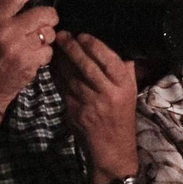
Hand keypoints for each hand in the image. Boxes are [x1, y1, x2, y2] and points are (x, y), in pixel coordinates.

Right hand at [0, 0, 57, 116]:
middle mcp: (7, 31)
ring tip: (37, 42)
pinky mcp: (30, 63)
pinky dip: (44, 55)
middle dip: (50, 16)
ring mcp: (20, 48)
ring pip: (49, 32)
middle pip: (44, 13)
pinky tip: (34, 58)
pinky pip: (48, 52)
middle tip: (47, 21)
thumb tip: (17, 1)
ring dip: (47, 37)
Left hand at [52, 32, 138, 183]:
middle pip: (87, 65)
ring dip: (60, 59)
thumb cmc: (122, 115)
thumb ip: (125, 69)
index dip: (93, 45)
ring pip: (71, 75)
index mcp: (123, 85)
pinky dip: (56, 75)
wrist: (112, 148)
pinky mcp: (74, 111)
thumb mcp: (130, 91)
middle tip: (62, 35)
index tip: (81, 34)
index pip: (107, 59)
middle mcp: (107, 92)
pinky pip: (62, 88)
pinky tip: (52, 66)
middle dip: (72, 48)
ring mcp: (89, 103)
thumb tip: (119, 44)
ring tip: (55, 47)